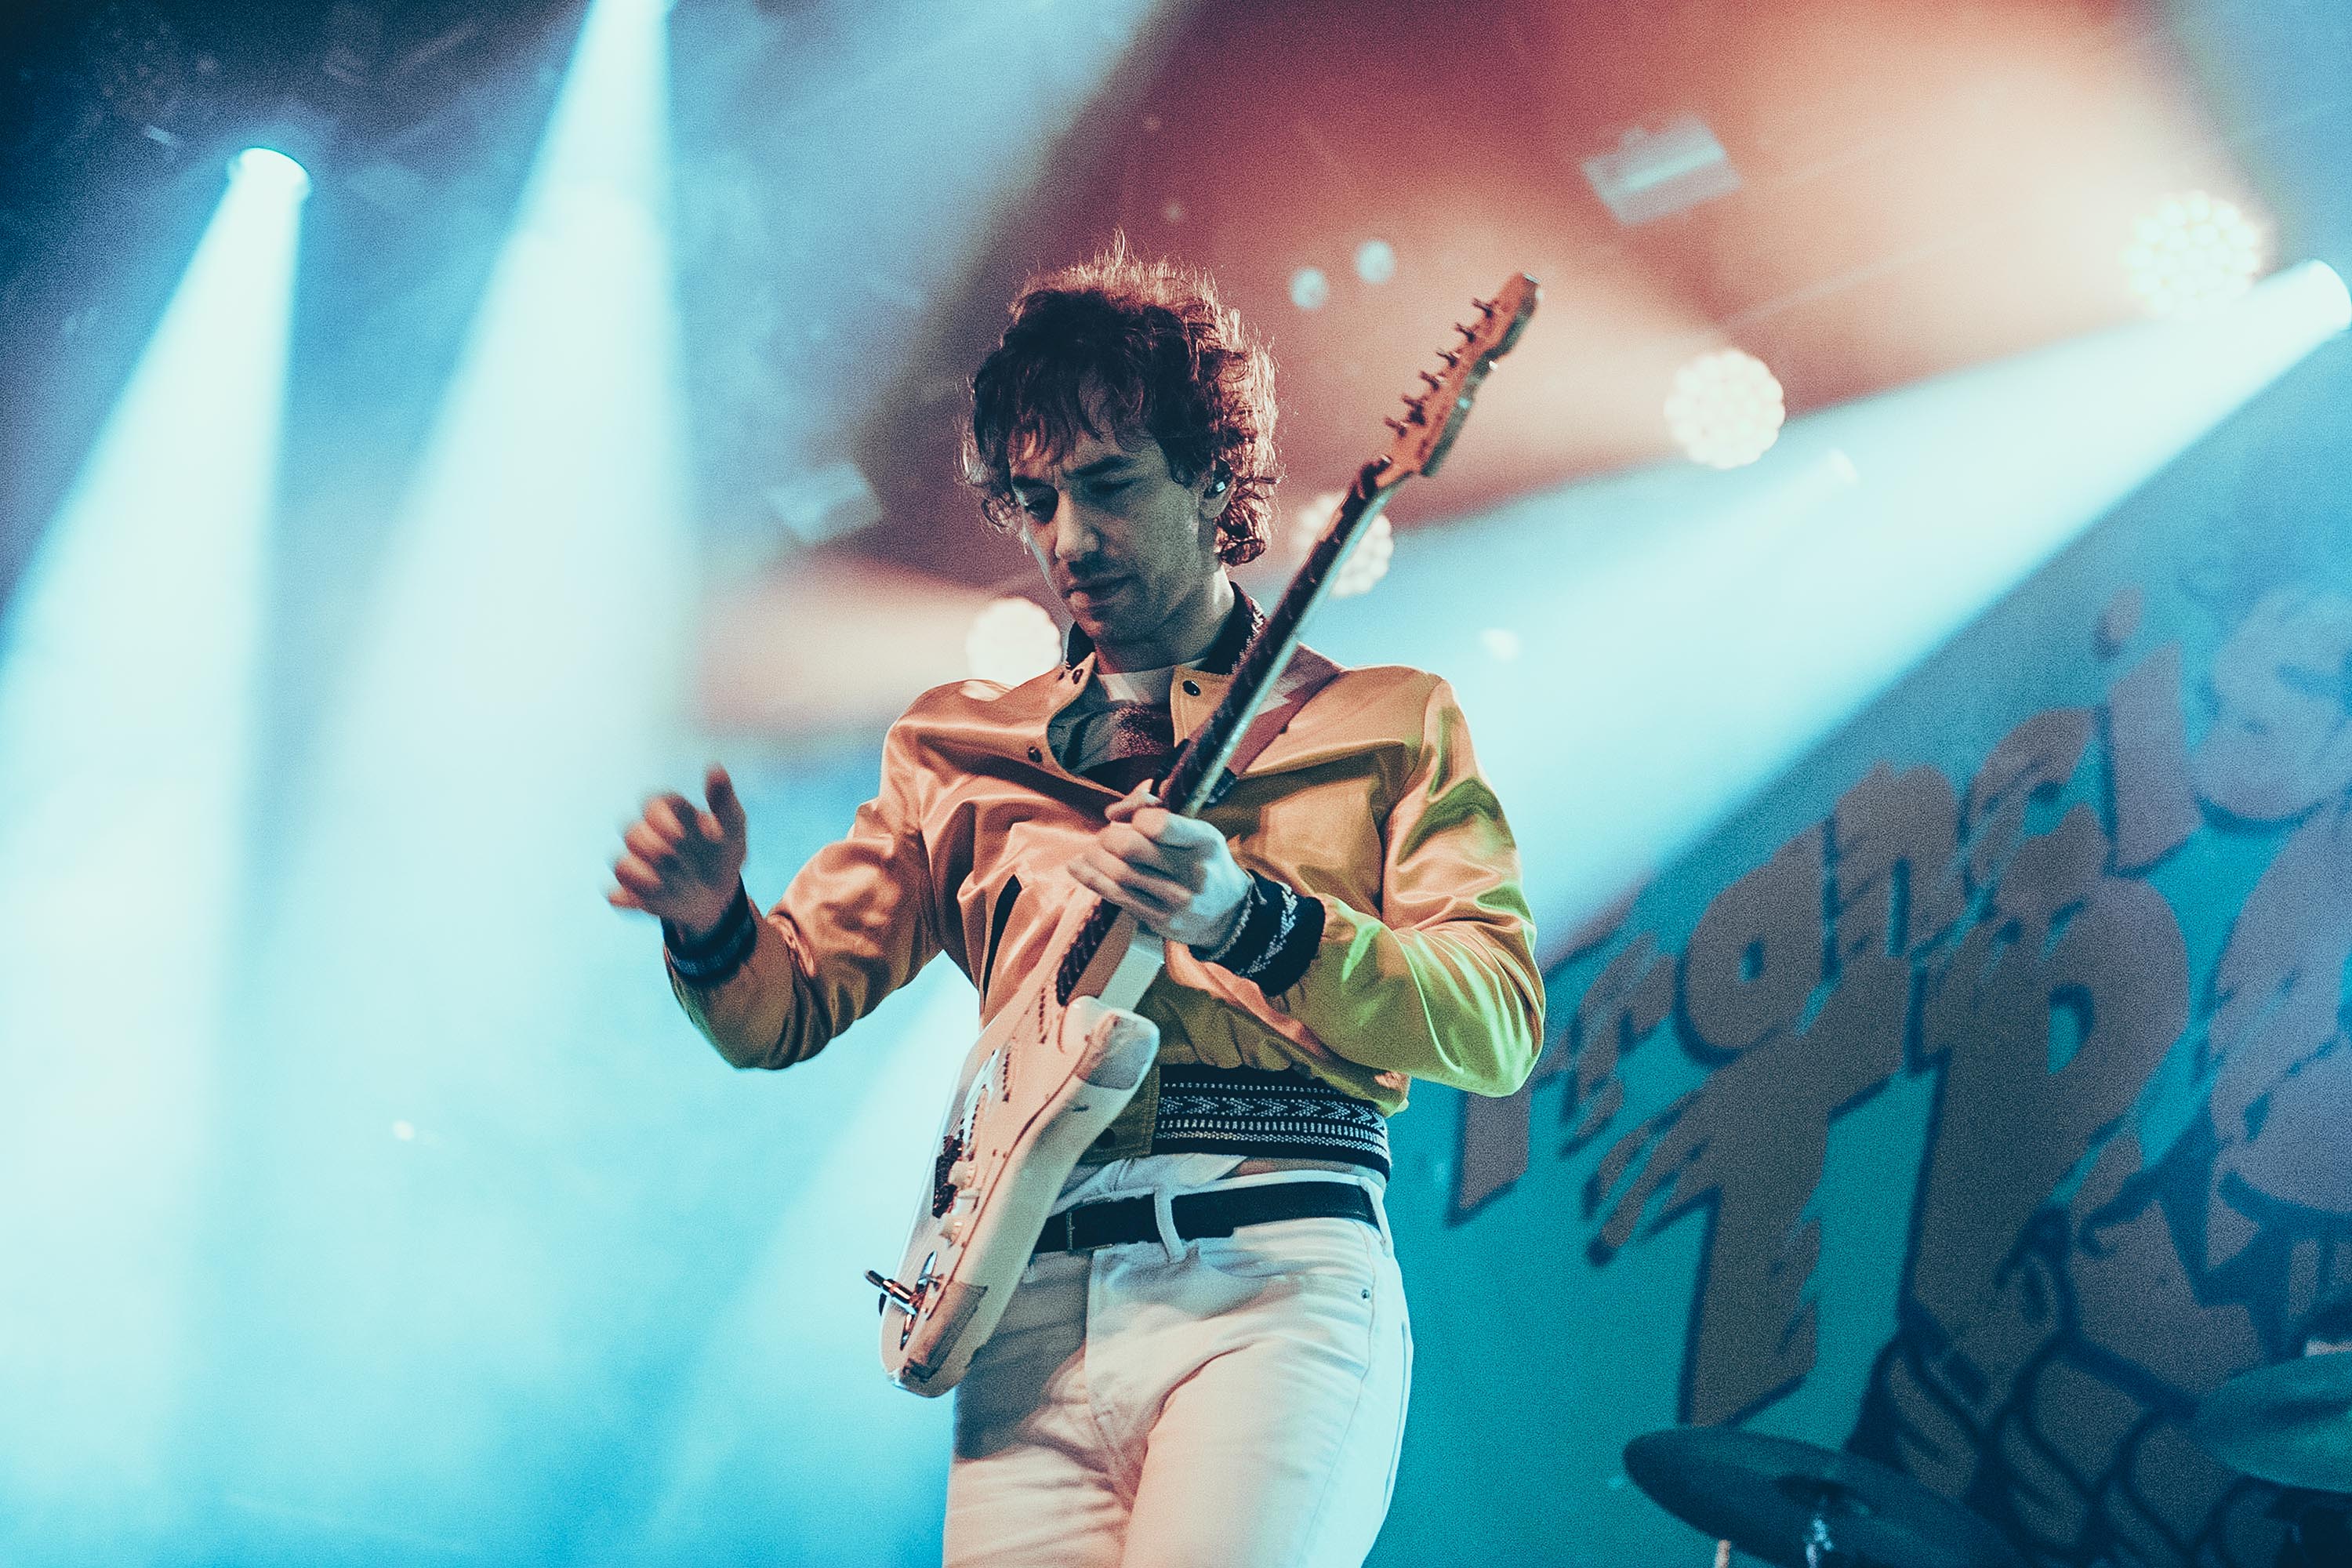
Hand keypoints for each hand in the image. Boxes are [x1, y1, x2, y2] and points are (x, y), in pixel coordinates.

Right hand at [609, 764, 748, 940]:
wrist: (721, 895)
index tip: (681, 834)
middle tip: (677, 860)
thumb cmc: (724, 853)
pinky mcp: (632, 891)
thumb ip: (723, 800)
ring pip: (623, 864)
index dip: (662, 819)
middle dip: (654, 849)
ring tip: (671, 883)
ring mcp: (638, 863)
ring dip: (646, 875)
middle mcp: (647, 835)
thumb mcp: (732, 826)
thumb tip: (716, 768)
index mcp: (667, 813)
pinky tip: (650, 900)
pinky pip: (617, 893)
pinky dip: (631, 898)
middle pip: (632, 834)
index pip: (652, 805)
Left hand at [1069, 781, 1251, 949]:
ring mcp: (1176, 900)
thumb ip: (1159, 812)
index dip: (1136, 816)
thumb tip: (1112, 812)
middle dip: (1108, 837)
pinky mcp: (1160, 920)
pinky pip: (1116, 896)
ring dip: (1096, 857)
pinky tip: (1077, 867)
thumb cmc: (1205, 863)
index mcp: (1204, 841)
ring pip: (1118, 873)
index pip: (1157, 824)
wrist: (1227, 914)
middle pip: (1131, 848)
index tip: (1131, 819)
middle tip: (1106, 837)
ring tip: (1092, 851)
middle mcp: (1193, 872)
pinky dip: (1091, 878)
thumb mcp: (1197, 831)